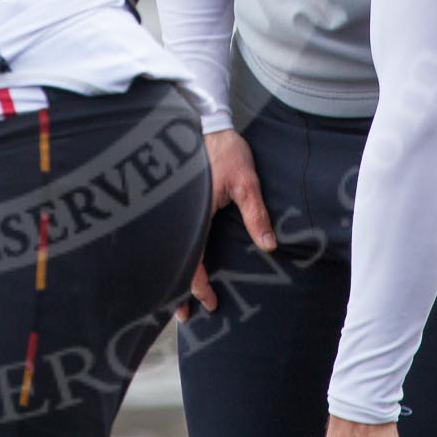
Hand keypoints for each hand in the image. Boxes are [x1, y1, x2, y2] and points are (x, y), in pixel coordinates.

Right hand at [179, 127, 275, 320]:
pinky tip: (174, 262)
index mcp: (194, 213)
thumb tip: (269, 246)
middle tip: (182, 317)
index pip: (191, 259)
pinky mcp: (172, 200)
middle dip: (176, 290)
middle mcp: (178, 213)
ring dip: (171, 273)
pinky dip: (171, 252)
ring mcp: (172, 207)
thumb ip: (256, 214)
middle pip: (173, 259)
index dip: (197, 285)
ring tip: (174, 298)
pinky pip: (170, 233)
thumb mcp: (247, 181)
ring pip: (168, 248)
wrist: (204, 120)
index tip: (209, 303)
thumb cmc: (225, 150)